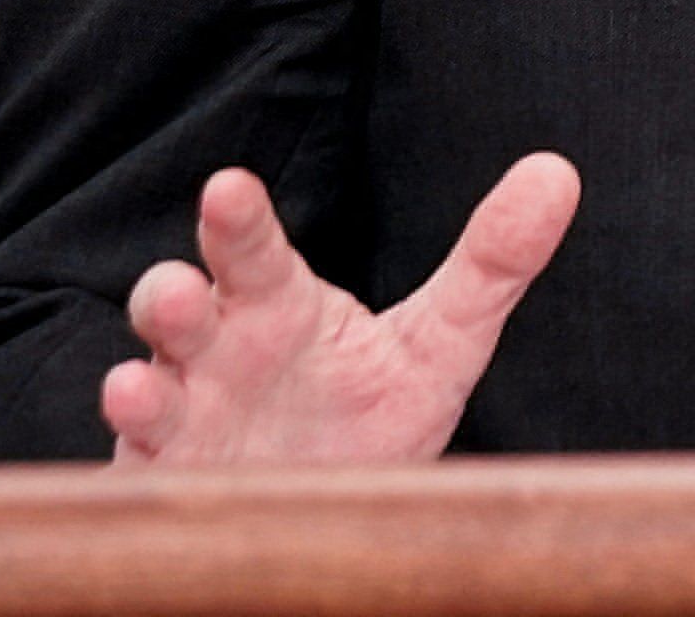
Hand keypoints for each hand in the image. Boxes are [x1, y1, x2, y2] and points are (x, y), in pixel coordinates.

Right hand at [99, 153, 580, 465]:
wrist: (323, 519)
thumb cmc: (365, 417)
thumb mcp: (437, 346)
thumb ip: (488, 266)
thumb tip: (558, 174)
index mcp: (275, 305)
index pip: (252, 250)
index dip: (238, 220)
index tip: (229, 187)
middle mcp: (216, 352)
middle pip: (178, 305)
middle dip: (169, 292)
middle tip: (180, 289)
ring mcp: (184, 420)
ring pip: (144, 387)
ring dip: (139, 381)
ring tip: (138, 383)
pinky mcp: (171, 486)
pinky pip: (141, 471)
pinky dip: (137, 461)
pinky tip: (143, 441)